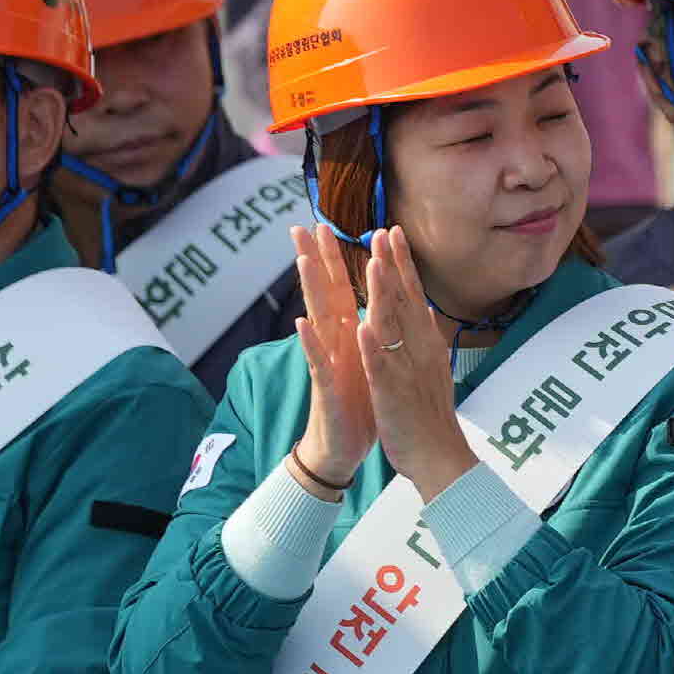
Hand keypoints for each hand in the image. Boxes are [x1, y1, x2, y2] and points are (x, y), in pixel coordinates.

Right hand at [286, 223, 375, 494]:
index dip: (336, 260)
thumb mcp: (367, 362)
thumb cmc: (357, 403)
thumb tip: (372, 305)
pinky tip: (301, 325)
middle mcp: (335, 343)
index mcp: (349, 336)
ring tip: (302, 261)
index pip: (341, 290)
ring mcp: (328, 363)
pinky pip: (317, 362)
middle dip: (315, 261)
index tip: (328, 226)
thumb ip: (366, 332)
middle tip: (303, 226)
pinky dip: (310, 344)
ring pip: (317, 320)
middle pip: (323, 295)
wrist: (344, 447)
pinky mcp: (327, 388)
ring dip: (310, 291)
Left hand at [360, 230, 476, 501]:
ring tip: (372, 262)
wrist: (441, 458)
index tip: (392, 233)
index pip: (414, 295)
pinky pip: (381, 367)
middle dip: (393, 265)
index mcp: (426, 345)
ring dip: (383, 293)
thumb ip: (429, 341)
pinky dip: (372, 347)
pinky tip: (362, 326)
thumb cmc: (432, 417)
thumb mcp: (433, 371)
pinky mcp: (393, 395)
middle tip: (382, 231)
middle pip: (405, 301)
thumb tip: (429, 313)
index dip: (402, 264)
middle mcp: (420, 351)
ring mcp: (407, 371)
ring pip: (394, 326)